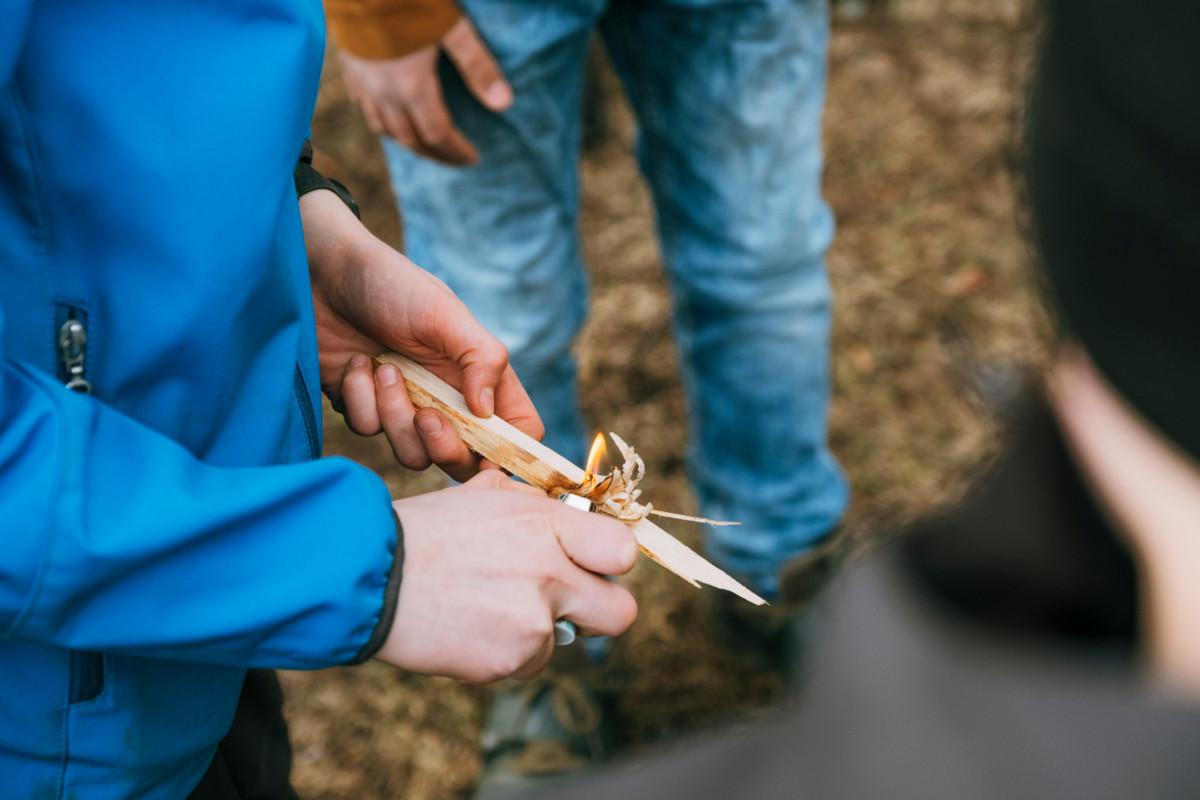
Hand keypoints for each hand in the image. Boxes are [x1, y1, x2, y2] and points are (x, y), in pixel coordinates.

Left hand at [300, 190, 542, 478]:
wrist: (322, 274)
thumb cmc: (392, 285)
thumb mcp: (444, 314)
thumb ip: (480, 359)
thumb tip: (488, 413)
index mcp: (479, 375)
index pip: (516, 431)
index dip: (512, 453)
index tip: (491, 455)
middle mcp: (448, 398)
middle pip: (466, 459)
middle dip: (445, 447)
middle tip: (428, 416)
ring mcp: (406, 407)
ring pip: (414, 454)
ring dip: (395, 413)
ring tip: (383, 366)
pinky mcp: (365, 408)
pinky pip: (368, 430)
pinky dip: (360, 398)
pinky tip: (356, 363)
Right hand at [338, 17, 512, 165]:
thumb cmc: (409, 0)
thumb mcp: (452, 28)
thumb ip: (477, 66)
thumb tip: (503, 104)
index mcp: (412, 88)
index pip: (438, 134)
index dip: (456, 151)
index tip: (471, 159)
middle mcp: (384, 94)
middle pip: (410, 139)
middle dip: (435, 154)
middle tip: (452, 160)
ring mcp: (363, 83)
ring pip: (383, 128)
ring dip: (407, 142)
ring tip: (424, 146)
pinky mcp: (349, 69)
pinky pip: (364, 107)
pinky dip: (380, 121)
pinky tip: (388, 116)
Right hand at [380, 471, 639, 682]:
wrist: (368, 575)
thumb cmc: (421, 531)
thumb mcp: (480, 496)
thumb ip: (528, 505)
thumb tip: (557, 507)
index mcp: (546, 522)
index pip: (622, 551)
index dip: (612, 563)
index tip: (596, 566)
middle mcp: (550, 569)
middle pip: (620, 612)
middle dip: (600, 613)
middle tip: (567, 606)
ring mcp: (533, 618)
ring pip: (562, 641)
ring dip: (532, 632)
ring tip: (481, 610)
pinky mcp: (510, 658)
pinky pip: (524, 663)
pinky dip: (500, 654)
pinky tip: (465, 629)